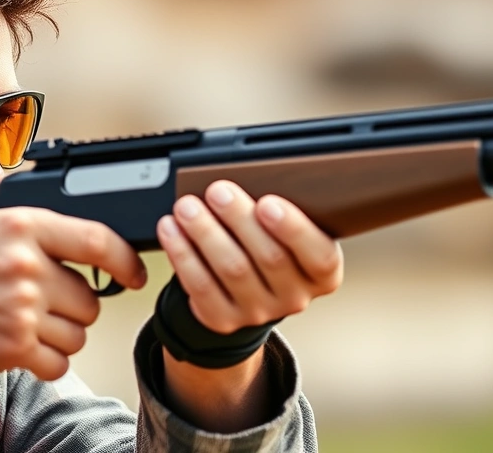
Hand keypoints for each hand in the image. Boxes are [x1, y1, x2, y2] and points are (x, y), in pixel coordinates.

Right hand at [0, 177, 146, 380]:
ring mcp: (23, 311)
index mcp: (22, 227)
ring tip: (31, 325)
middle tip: (47, 302)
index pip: (98, 242)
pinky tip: (25, 347)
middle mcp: (29, 269)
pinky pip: (57, 363)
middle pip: (89, 298)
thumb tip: (20, 176)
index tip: (133, 272)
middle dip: (74, 304)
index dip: (126, 260)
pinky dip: (48, 360)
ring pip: (76, 333)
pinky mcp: (12, 348)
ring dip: (62, 334)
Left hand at [158, 180, 342, 337]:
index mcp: (321, 273)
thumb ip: (278, 209)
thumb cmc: (267, 243)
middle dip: (239, 218)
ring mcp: (258, 312)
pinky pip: (200, 286)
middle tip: (217, 190)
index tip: (268, 202)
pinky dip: (183, 254)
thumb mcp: (284, 229)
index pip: (319, 256)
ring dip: (205, 232)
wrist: (242, 291)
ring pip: (232, 269)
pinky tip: (171, 229)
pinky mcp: (223, 318)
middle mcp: (295, 297)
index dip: (294, 230)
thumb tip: (250, 174)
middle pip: (269, 257)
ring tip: (187, 206)